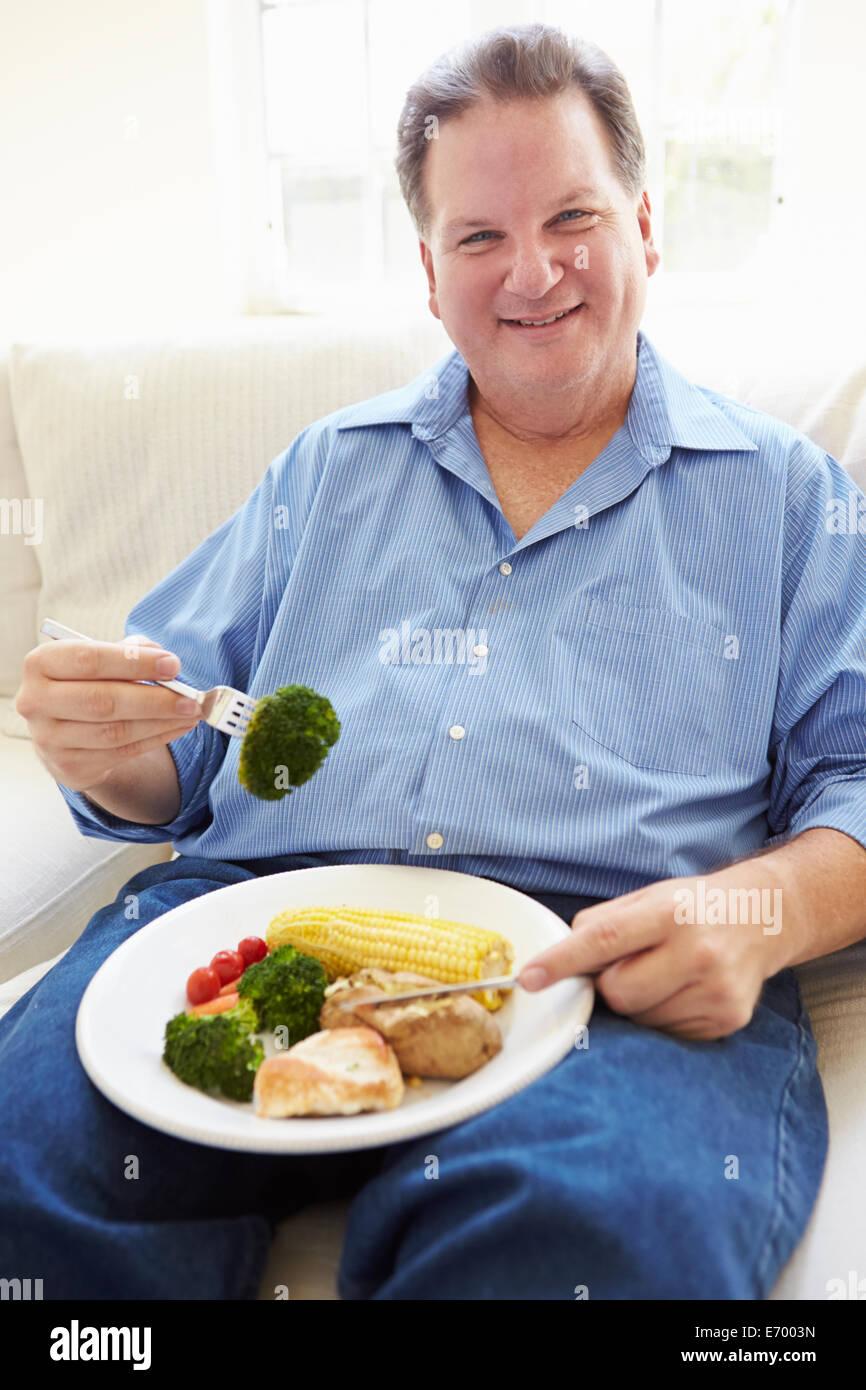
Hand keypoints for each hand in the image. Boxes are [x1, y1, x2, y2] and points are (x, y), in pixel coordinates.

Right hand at [14, 634, 201, 791]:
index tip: (172, 664)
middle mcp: (36, 701)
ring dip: (160, 722)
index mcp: (41, 664)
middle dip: (153, 698)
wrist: (64, 731)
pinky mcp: (69, 766)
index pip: (89, 659)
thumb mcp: (100, 659)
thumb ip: (129, 651)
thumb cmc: (86, 683)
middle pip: (102, 701)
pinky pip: (122, 753)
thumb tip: (164, 659)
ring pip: (115, 731)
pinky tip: (178, 727)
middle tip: (189, 697)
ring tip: (191, 712)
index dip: (134, 661)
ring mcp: (49, 739)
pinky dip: (156, 739)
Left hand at [518, 865, 795, 1039]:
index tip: (529, 978)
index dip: (562, 962)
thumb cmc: (695, 906)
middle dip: (611, 984)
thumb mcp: (649, 897)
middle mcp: (698, 952)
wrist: (764, 917)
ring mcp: (716, 990)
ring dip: (638, 1002)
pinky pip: (666, 1033)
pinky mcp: (727, 1019)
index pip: (604, 940)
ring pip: (640, 1018)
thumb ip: (603, 923)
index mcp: (671, 912)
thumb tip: (560, 955)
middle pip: (618, 992)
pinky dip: (662, 1015)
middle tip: (633, 963)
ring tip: (665, 973)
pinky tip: (683, 989)